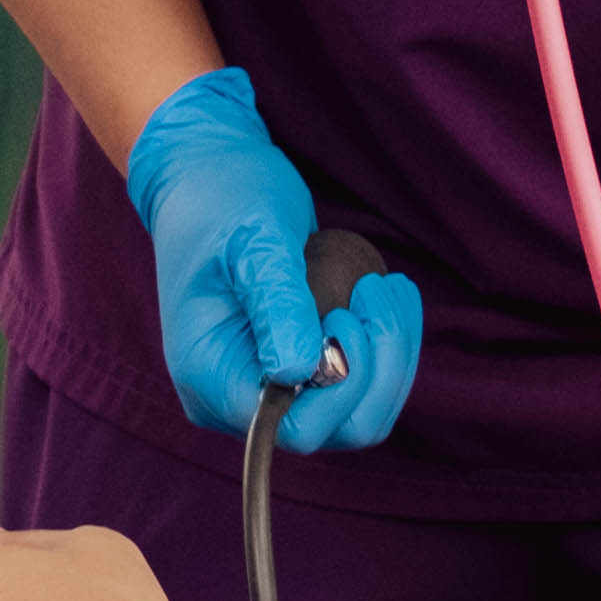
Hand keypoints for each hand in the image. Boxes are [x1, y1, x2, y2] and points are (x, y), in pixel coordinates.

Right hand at [122, 70, 418, 445]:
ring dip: (391, 353)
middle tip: (374, 292)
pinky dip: (388, 344)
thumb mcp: (254, 240)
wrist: (208, 172)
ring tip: (383, 288)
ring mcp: (269, 384)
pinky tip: (385, 293)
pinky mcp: (298, 367)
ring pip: (359, 411)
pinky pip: (360, 383)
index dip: (342, 384)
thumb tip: (301, 371)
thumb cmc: (221, 198)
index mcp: (210, 376)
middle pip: (338, 427)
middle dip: (379, 365)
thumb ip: (278, 305)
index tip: (347, 313)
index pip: (293, 428)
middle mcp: (236, 396)